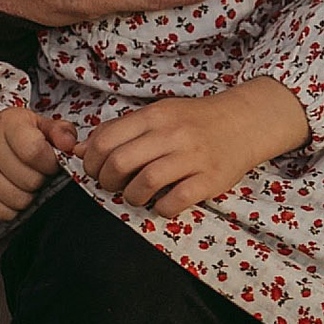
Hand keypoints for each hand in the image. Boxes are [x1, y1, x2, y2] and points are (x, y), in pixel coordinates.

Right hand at [0, 102, 77, 221]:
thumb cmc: (14, 137)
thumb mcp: (39, 126)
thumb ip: (60, 132)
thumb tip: (69, 145)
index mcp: (7, 124)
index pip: (35, 152)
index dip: (50, 163)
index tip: (49, 163)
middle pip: (31, 181)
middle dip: (40, 180)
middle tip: (33, 172)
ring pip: (20, 201)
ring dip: (27, 196)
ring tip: (20, 181)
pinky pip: (4, 214)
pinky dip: (11, 208)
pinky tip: (7, 192)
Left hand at [78, 80, 309, 213]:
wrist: (244, 122)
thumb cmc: (195, 121)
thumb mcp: (157, 115)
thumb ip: (120, 130)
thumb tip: (79, 149)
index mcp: (155, 115)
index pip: (106, 139)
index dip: (91, 161)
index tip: (96, 170)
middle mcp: (172, 134)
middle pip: (120, 162)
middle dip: (107, 181)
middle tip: (113, 186)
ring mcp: (193, 157)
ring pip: (145, 183)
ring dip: (132, 197)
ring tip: (137, 196)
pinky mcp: (210, 179)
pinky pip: (175, 201)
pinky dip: (162, 208)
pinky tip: (163, 203)